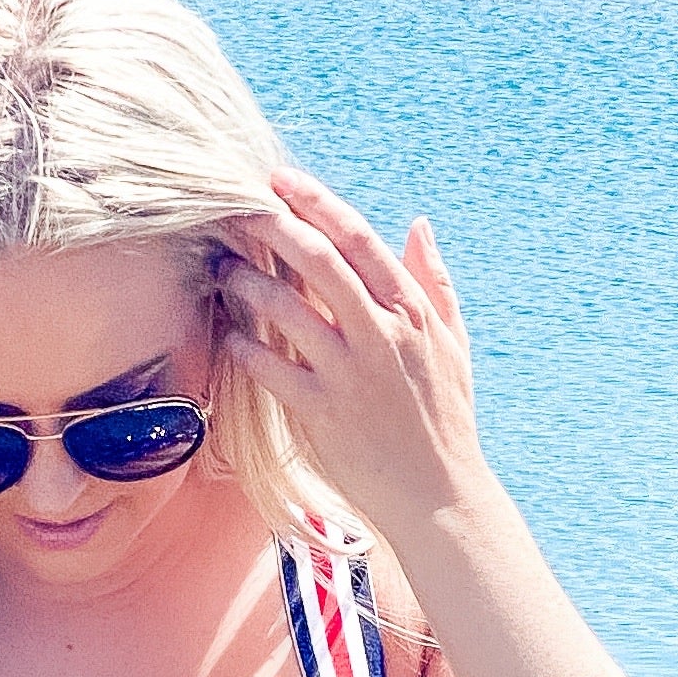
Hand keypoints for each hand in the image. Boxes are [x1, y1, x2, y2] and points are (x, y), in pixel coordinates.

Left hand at [215, 172, 488, 541]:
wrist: (439, 496)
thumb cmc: (445, 418)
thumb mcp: (453, 343)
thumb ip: (434, 281)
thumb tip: (419, 225)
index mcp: (411, 311)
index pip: (358, 239)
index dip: (316, 203)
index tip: (280, 180)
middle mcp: (381, 335)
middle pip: (318, 261)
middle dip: (272, 227)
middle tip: (234, 209)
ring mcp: (351, 374)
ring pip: (288, 310)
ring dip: (249, 284)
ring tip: (224, 271)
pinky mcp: (325, 415)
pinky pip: (273, 370)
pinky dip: (247, 349)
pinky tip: (230, 337)